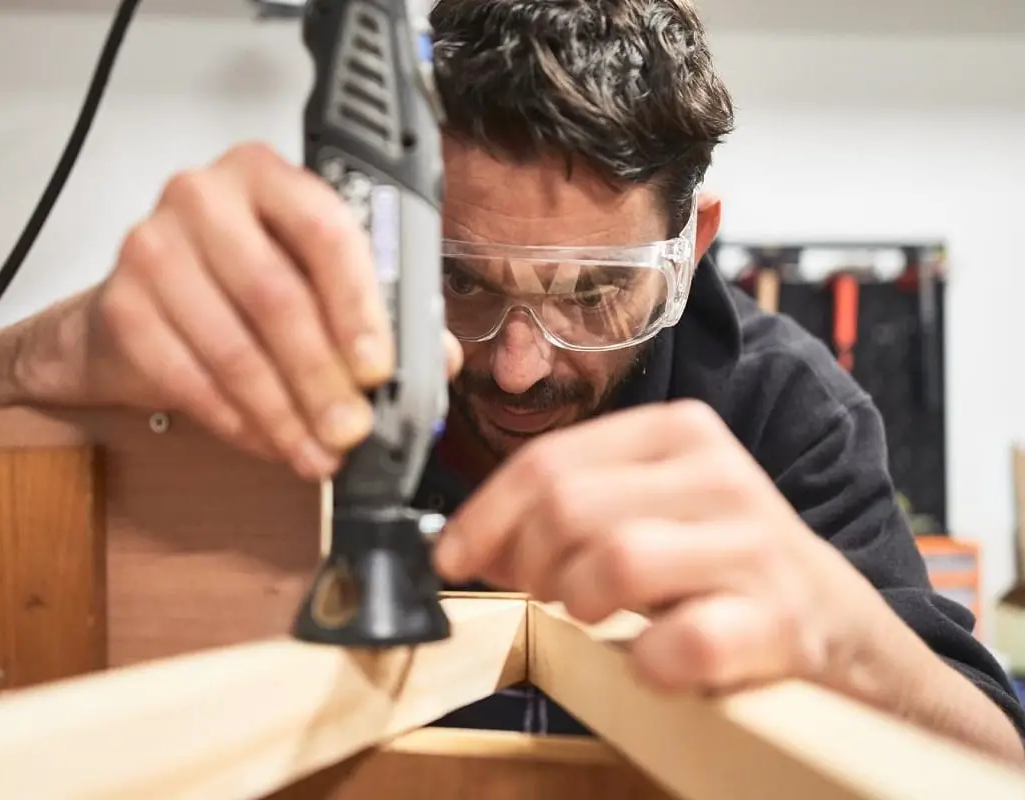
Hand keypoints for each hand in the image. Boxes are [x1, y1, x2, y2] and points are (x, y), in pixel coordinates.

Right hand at [30, 142, 461, 479]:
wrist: (134, 310)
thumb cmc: (236, 286)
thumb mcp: (309, 279)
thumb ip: (377, 308)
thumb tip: (440, 359)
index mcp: (266, 176)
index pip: (324, 230)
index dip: (358, 307)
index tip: (379, 370)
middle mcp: (203, 197)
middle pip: (276, 296)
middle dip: (322, 378)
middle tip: (352, 431)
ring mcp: (152, 248)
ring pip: (233, 346)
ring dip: (284, 413)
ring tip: (317, 453)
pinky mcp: (119, 306)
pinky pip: (189, 379)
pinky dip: (239, 423)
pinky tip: (271, 444)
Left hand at [433, 399, 884, 695]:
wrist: (836, 623)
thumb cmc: (719, 564)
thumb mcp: (648, 507)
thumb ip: (568, 506)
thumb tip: (465, 540)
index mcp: (678, 432)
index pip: (548, 461)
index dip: (485, 516)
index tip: (454, 555)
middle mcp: (719, 474)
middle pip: (567, 508)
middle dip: (525, 562)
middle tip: (534, 591)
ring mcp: (753, 545)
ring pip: (613, 562)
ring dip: (580, 603)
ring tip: (593, 615)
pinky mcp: (777, 619)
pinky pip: (678, 642)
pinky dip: (648, 663)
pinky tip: (653, 659)